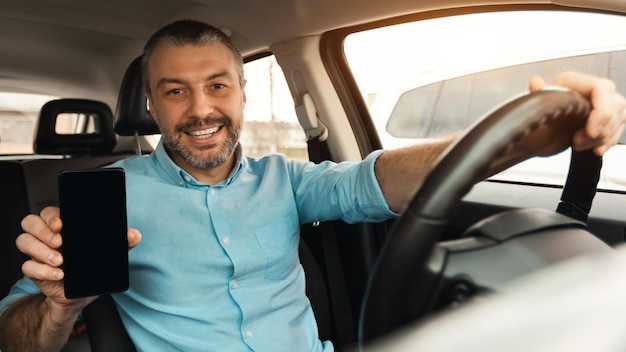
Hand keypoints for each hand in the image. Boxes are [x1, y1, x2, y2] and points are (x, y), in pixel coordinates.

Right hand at [16, 206, 141, 310]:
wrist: (83, 294)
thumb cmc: (95, 267)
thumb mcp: (112, 254)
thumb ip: (124, 242)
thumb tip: (133, 234)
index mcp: (63, 226)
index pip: (49, 212)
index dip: (51, 216)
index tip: (61, 224)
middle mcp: (46, 236)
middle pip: (30, 222)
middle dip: (42, 231)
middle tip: (59, 241)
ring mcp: (38, 252)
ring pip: (23, 241)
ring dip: (40, 251)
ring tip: (60, 260)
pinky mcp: (34, 271)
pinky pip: (27, 267)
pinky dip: (42, 271)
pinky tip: (59, 275)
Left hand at [529, 72, 625, 155]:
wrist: (539, 134)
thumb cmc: (539, 116)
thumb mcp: (536, 105)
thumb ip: (538, 94)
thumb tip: (535, 82)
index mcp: (576, 82)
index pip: (602, 89)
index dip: (601, 112)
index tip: (591, 131)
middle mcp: (594, 91)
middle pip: (614, 107)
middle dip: (598, 130)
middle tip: (576, 140)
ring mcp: (603, 105)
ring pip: (618, 120)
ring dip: (599, 139)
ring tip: (577, 143)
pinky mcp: (607, 120)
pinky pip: (617, 131)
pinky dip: (606, 143)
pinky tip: (594, 148)